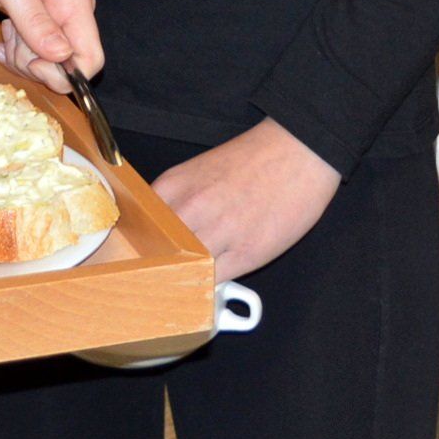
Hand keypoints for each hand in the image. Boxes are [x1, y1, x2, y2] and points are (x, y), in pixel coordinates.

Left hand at [0, 0, 103, 91]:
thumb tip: (62, 56)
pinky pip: (30, 52)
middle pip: (66, 66)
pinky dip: (13, 51)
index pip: (90, 57)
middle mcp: (68, 13)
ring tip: (3, 30)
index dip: (64, 72)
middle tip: (9, 40)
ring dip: (20, 57)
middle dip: (36, 65)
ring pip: (46, 63)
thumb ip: (34, 19)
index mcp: (73, 1)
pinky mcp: (32, 21)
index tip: (33, 62)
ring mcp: (50, 18)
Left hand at [150, 118, 341, 283]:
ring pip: (185, 272)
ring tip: (187, 284)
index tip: (141, 260)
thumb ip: (178, 203)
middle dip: (161, 268)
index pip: (140, 229)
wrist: (298, 151)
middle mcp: (191, 208)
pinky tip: (210, 285)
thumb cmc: (251, 161)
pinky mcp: (247, 253)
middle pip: (158, 254)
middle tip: (162, 280)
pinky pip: (214, 282)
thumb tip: (162, 238)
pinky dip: (209, 287)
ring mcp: (219, 232)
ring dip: (185, 280)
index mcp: (174, 186)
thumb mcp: (199, 173)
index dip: (142, 248)